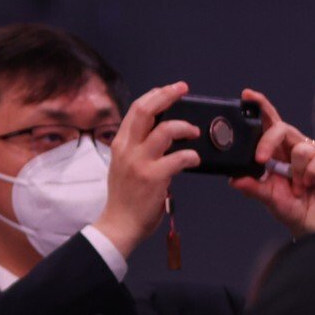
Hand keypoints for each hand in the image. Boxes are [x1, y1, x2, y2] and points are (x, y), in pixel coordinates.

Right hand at [91, 81, 200, 256]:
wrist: (119, 224)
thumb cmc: (125, 198)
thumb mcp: (123, 165)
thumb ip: (137, 148)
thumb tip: (159, 132)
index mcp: (120, 144)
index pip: (136, 109)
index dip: (155, 95)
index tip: (170, 90)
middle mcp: (128, 149)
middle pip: (146, 110)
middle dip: (167, 95)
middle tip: (183, 89)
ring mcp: (140, 162)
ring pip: (165, 130)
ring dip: (185, 127)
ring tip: (194, 133)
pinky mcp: (154, 177)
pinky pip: (179, 158)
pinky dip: (191, 156)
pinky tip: (195, 160)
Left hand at [229, 89, 314, 235]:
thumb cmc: (291, 207)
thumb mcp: (269, 198)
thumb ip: (253, 188)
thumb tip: (234, 180)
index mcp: (274, 151)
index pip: (266, 123)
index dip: (259, 106)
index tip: (246, 95)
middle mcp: (292, 146)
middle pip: (280, 127)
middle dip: (268, 141)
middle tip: (261, 159)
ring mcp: (311, 151)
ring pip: (300, 149)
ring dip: (297, 172)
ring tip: (299, 186)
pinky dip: (312, 175)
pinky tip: (311, 184)